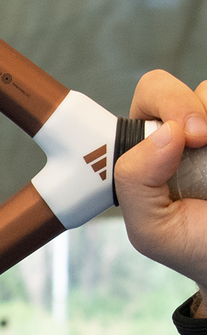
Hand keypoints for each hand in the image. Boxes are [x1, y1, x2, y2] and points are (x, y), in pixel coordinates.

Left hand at [113, 69, 206, 292]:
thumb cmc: (193, 247)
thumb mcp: (150, 229)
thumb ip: (135, 182)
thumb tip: (166, 132)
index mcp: (155, 147)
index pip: (152, 96)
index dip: (167, 103)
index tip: (187, 135)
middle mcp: (194, 132)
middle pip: (195, 87)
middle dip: (193, 104)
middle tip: (204, 137)